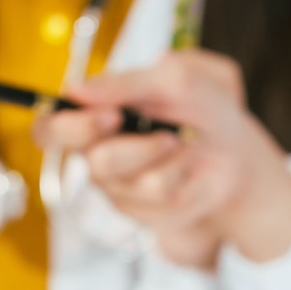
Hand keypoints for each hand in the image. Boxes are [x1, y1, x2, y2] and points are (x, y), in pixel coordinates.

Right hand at [34, 51, 290, 265]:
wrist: (240, 151)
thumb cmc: (204, 108)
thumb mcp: (174, 78)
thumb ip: (124, 83)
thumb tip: (74, 89)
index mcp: (96, 117)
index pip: (49, 128)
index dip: (61, 126)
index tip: (106, 115)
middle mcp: (100, 154)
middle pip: (86, 159)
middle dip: (125, 144)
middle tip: (158, 133)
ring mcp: (121, 188)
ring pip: (121, 178)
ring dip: (156, 153)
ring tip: (181, 141)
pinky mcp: (144, 211)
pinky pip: (152, 191)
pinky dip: (178, 171)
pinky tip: (189, 165)